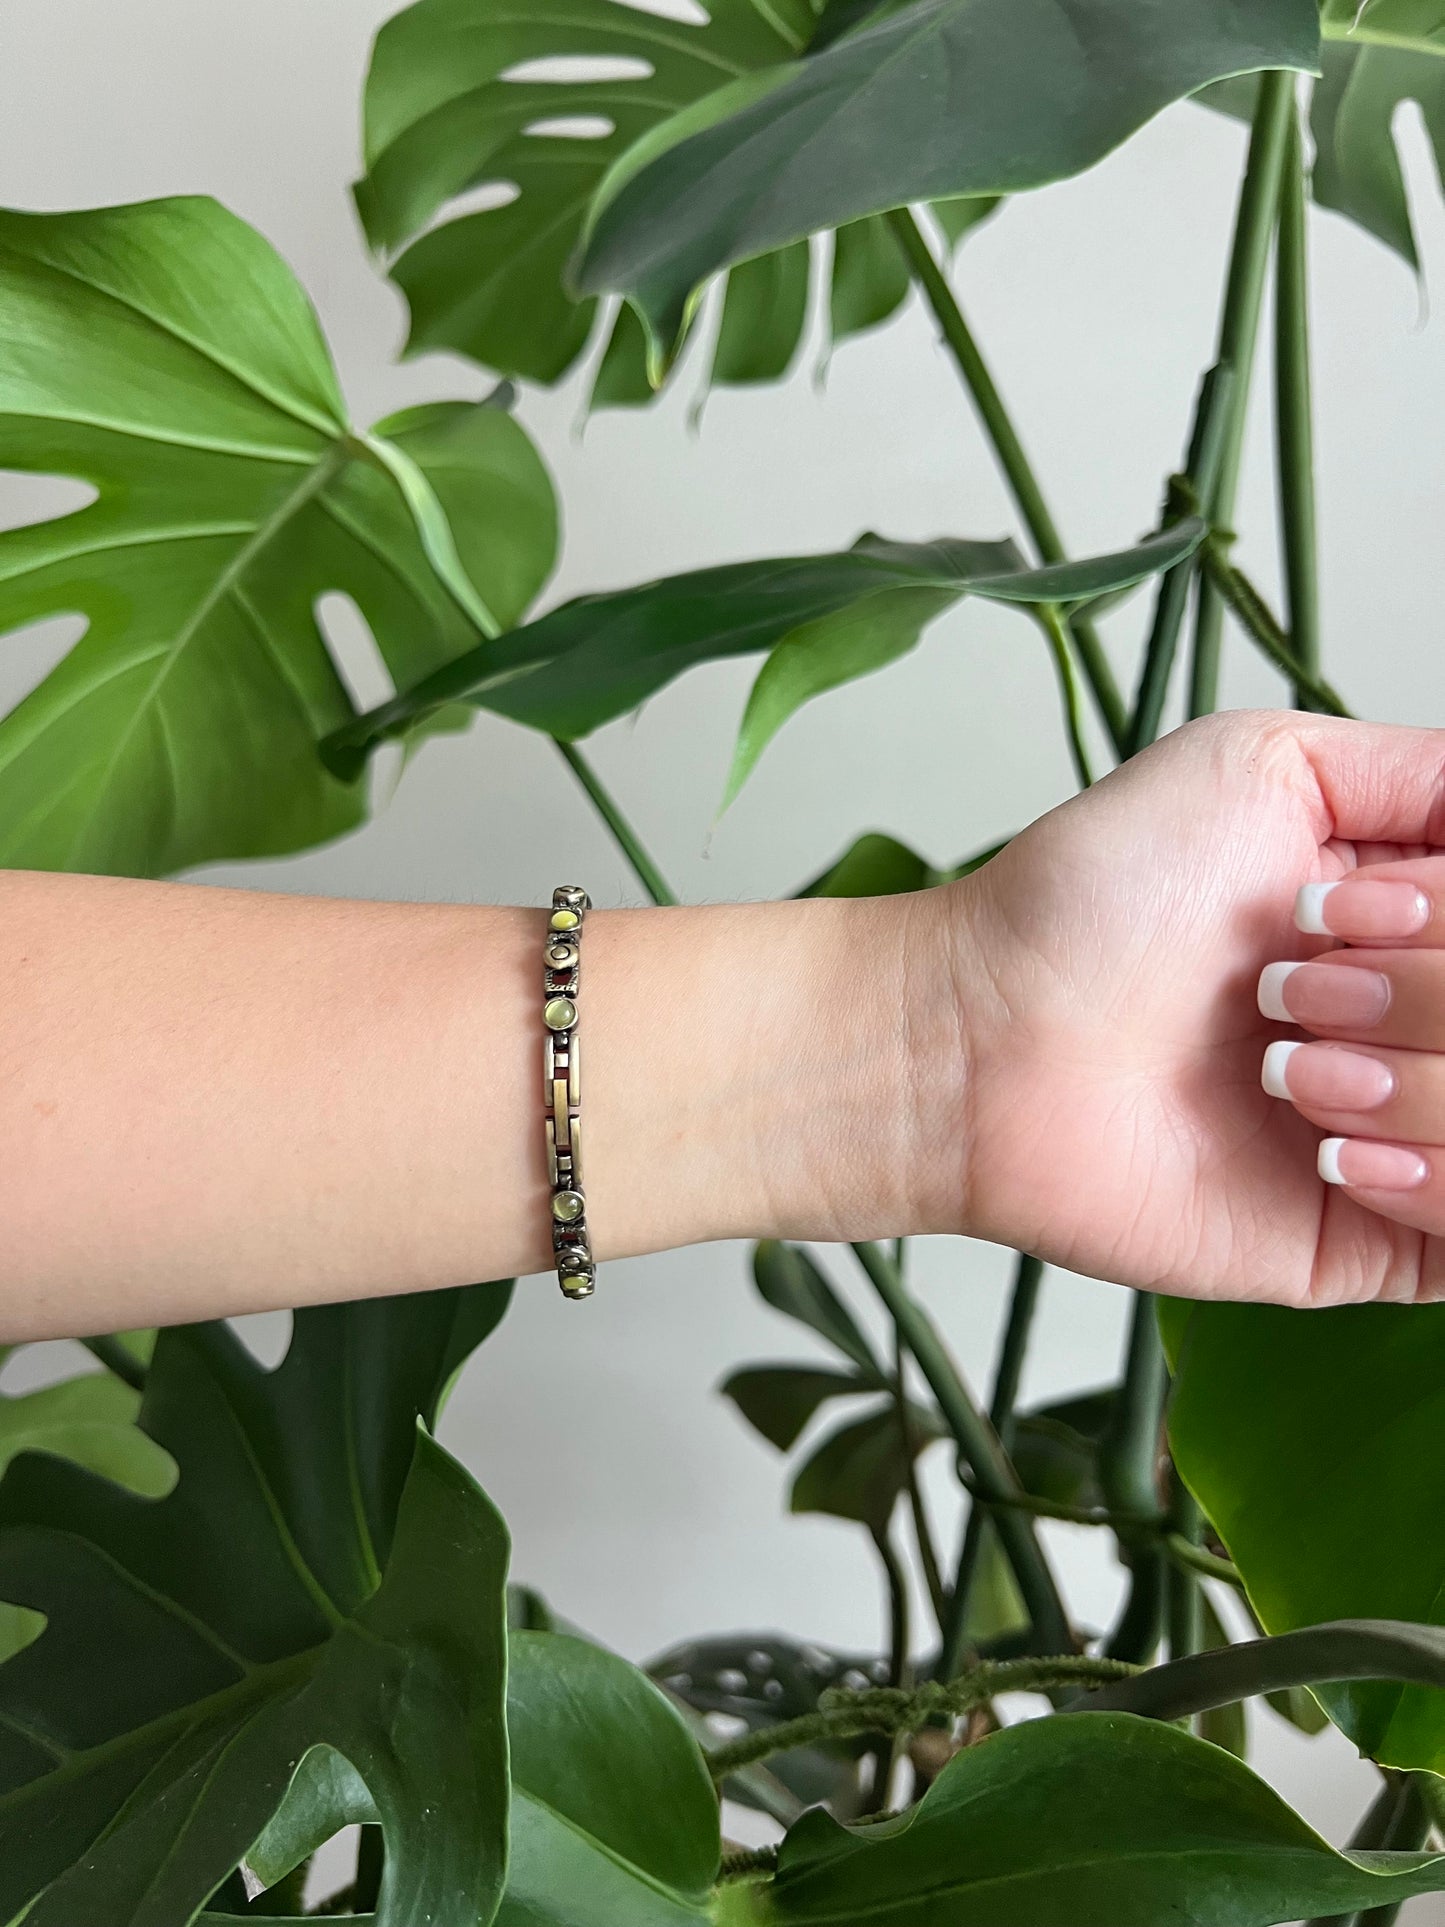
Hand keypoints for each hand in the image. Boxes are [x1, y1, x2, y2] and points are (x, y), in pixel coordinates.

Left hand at [946, 709, 1444, 1305]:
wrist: (987, 1035)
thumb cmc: (1096, 897)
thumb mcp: (1264, 766)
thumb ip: (1429, 777)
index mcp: (1424, 919)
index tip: (1352, 905)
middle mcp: (1430, 1024)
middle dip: (1425, 989)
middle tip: (1289, 984)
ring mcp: (1418, 1133)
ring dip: (1422, 1079)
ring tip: (1280, 1070)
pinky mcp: (1377, 1242)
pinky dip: (1437, 1178)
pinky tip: (1332, 1149)